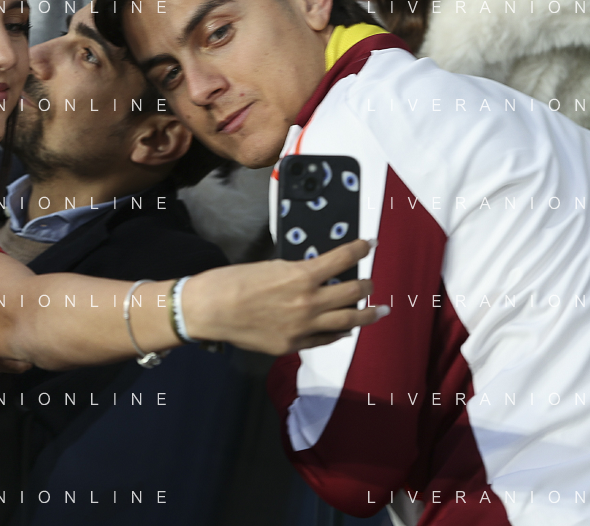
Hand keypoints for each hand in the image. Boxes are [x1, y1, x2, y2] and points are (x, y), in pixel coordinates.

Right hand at [182, 239, 387, 353]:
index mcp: (302, 276)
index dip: (361, 249)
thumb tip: (317, 275)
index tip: (371, 244)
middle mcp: (309, 303)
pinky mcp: (293, 345)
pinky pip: (325, 339)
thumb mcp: (272, 266)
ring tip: (379, 310)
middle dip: (366, 285)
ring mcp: (303, 328)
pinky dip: (339, 333)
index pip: (343, 259)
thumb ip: (299, 272)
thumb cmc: (234, 281)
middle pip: (352, 293)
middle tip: (372, 282)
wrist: (210, 310)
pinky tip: (347, 330)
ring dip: (367, 314)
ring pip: (347, 321)